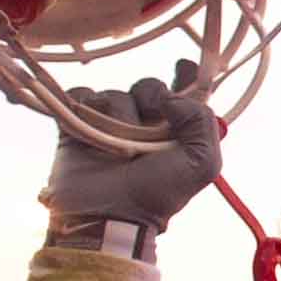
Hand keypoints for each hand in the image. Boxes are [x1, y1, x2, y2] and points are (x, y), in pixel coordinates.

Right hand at [43, 79, 220, 232]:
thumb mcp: (202, 163)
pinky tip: (88, 128)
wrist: (108, 215)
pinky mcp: (77, 125)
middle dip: (150, 95)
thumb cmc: (159, 194)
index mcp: (178, 130)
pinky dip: (83, 106)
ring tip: (116, 145)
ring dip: (117, 114)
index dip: (187, 74)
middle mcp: (146, 123)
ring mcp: (111, 123)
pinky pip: (80, 96)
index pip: (185, 90)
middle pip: (149, 85)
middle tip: (149, 119)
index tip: (183, 65)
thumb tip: (174, 96)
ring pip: (114, 93)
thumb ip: (202, 122)